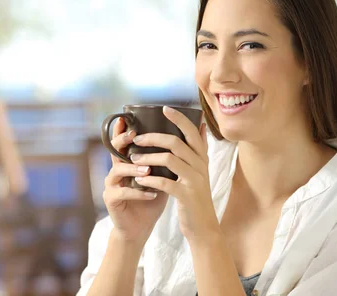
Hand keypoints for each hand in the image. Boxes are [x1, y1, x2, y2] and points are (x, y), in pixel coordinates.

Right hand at [102, 117, 168, 244]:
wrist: (141, 226)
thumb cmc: (152, 198)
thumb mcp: (163, 176)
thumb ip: (169, 159)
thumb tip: (187, 140)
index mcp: (128, 161)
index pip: (124, 141)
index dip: (123, 129)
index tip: (129, 117)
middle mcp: (116, 169)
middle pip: (114, 150)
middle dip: (123, 141)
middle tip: (135, 136)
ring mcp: (112, 184)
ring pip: (118, 170)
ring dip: (134, 169)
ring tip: (148, 170)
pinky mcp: (111, 200)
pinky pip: (124, 193)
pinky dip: (139, 192)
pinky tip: (152, 193)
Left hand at [129, 106, 218, 241]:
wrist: (204, 227)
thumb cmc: (196, 197)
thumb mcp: (201, 171)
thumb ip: (199, 149)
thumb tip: (201, 125)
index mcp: (202, 158)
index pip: (192, 131)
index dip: (179, 119)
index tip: (164, 109)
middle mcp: (200, 166)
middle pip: (177, 142)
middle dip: (154, 137)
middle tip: (137, 139)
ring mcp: (194, 180)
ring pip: (169, 160)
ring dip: (148, 158)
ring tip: (133, 159)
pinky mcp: (187, 196)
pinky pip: (166, 183)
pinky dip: (150, 180)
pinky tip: (139, 181)